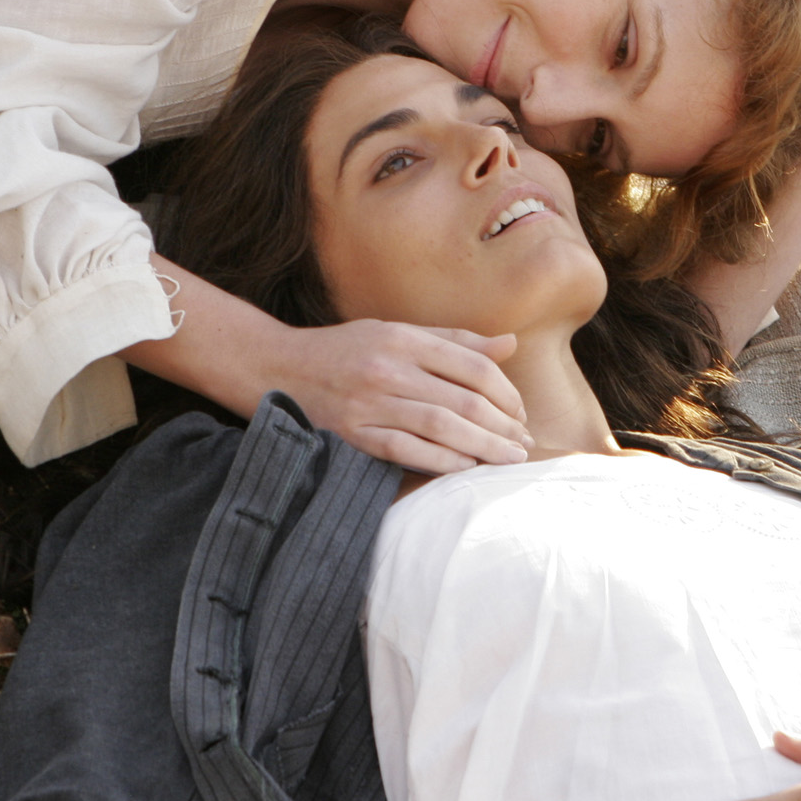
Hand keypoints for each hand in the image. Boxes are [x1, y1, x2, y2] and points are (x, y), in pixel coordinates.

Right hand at [264, 317, 531, 473]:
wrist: (276, 367)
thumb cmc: (345, 350)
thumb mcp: (397, 333)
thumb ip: (454, 342)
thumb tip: (509, 345)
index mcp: (403, 339)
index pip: (473, 366)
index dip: (506, 392)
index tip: (521, 413)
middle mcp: (388, 368)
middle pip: (463, 400)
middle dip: (502, 425)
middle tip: (524, 444)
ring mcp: (368, 402)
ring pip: (440, 426)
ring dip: (482, 446)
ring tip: (507, 458)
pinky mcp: (351, 433)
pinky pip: (404, 449)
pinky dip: (440, 460)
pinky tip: (465, 467)